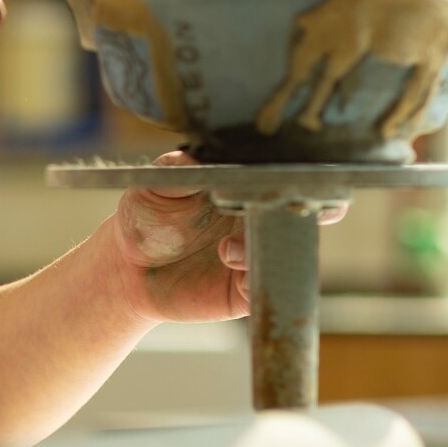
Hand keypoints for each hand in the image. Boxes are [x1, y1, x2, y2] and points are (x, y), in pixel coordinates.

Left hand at [103, 151, 347, 325]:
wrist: (129, 269)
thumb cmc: (145, 219)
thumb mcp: (153, 186)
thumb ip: (174, 168)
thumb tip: (195, 157)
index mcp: (245, 188)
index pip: (286, 176)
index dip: (301, 172)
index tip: (297, 170)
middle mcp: (258, 220)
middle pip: (306, 213)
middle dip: (318, 208)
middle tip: (302, 205)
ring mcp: (256, 255)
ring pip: (289, 252)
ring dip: (274, 244)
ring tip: (232, 243)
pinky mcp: (245, 290)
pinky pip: (266, 285)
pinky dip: (256, 274)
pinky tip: (230, 259)